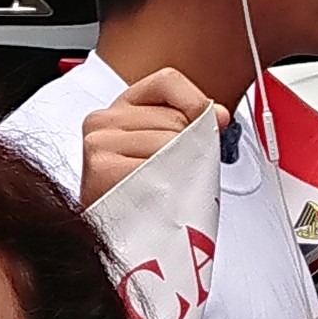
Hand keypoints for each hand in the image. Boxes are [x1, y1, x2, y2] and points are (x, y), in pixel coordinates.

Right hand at [78, 66, 216, 204]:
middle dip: (190, 145)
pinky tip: (156, 196)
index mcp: (119, 110)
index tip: (209, 123)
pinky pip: (159, 165)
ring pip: (171, 142)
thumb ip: (190, 125)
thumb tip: (218, 114)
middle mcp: (102, 120)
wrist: (114, 236)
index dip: (195, 101)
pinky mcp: (101, 167)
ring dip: (180, 168)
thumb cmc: (139, 193)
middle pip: (176, 118)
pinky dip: (169, 183)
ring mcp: (98, 142)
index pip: (167, 81)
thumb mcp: (164, 149)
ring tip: (164, 188)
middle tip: (177, 173)